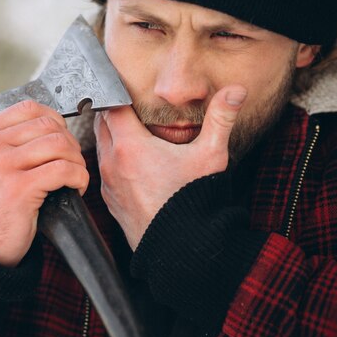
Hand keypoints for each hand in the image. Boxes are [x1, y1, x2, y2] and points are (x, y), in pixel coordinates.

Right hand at [0, 100, 88, 266]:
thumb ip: (4, 140)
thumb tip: (48, 122)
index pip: (29, 109)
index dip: (54, 122)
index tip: (60, 141)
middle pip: (48, 125)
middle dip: (69, 143)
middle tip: (71, 163)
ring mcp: (1, 166)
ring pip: (59, 144)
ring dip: (76, 160)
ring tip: (74, 176)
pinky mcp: (18, 189)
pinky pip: (64, 170)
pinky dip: (79, 177)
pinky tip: (76, 188)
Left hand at [94, 86, 245, 249]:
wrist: (180, 248)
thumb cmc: (193, 201)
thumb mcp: (210, 155)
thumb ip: (221, 118)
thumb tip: (236, 90)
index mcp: (130, 145)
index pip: (111, 105)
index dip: (118, 93)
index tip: (127, 88)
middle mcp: (112, 161)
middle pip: (102, 123)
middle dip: (114, 111)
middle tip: (130, 106)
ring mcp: (108, 182)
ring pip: (100, 146)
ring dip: (111, 135)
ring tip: (130, 131)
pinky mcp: (110, 199)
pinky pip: (103, 169)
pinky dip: (112, 159)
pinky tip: (131, 162)